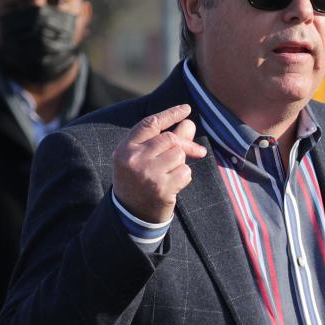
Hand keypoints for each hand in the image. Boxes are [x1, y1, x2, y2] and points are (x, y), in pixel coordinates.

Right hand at [111, 104, 205, 223]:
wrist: (132, 215)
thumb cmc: (139, 182)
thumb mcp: (144, 159)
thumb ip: (165, 141)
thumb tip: (189, 123)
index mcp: (125, 148)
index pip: (151, 124)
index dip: (170, 114)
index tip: (186, 109)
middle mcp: (133, 159)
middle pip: (169, 139)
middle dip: (186, 144)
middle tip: (198, 151)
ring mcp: (146, 173)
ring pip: (179, 155)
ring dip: (181, 164)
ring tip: (171, 175)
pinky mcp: (161, 188)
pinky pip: (185, 172)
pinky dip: (184, 177)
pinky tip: (174, 186)